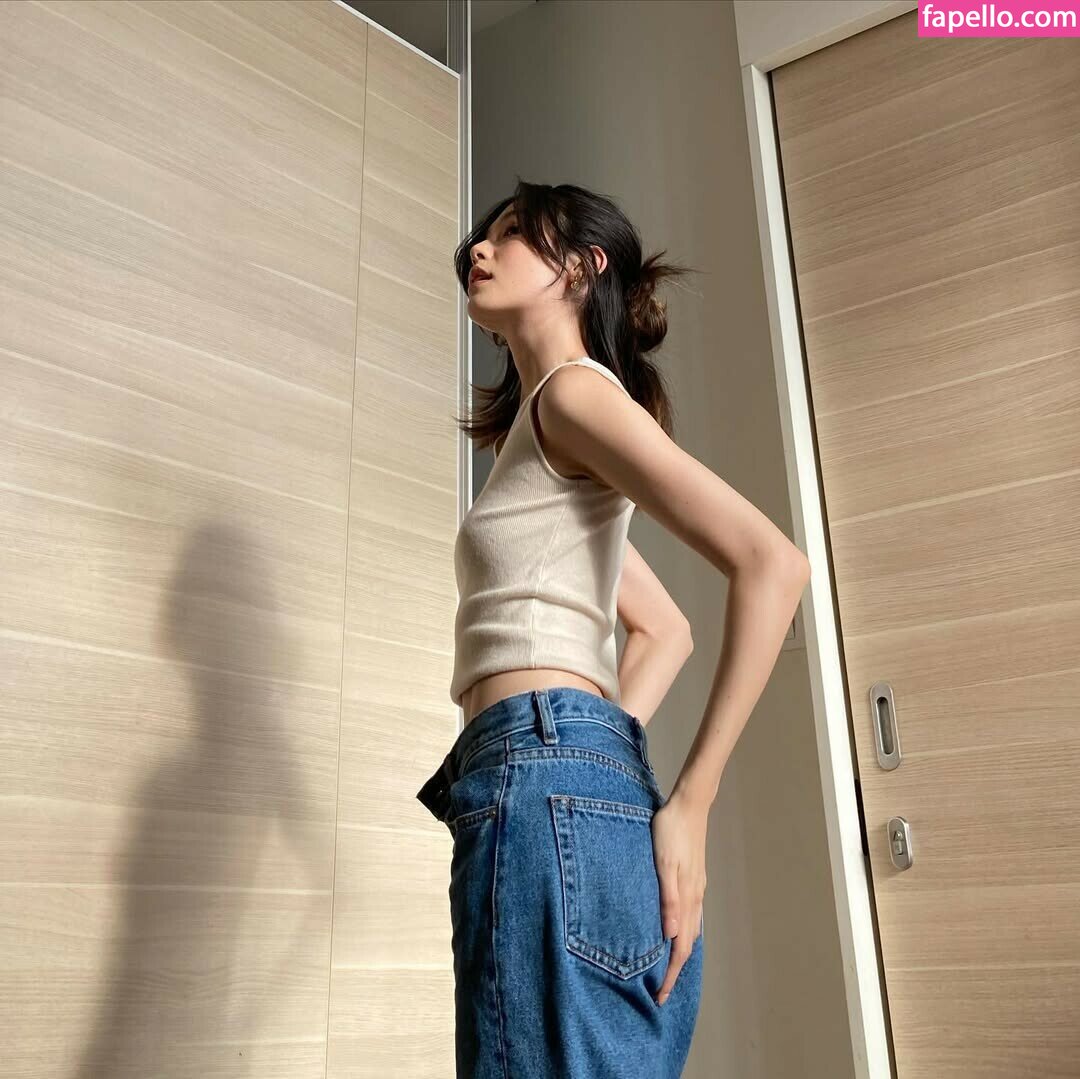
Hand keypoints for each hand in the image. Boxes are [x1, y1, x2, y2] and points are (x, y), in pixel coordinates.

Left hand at [651, 787, 707, 1005]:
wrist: (689, 805)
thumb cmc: (671, 830)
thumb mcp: (663, 862)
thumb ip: (668, 898)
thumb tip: (670, 935)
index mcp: (687, 898)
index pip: (680, 947)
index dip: (670, 974)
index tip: (660, 996)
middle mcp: (695, 898)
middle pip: (687, 944)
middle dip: (674, 970)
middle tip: (660, 992)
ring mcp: (697, 889)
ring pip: (691, 930)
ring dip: (680, 953)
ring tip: (668, 969)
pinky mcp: (694, 879)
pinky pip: (692, 916)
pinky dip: (685, 932)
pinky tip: (678, 931)